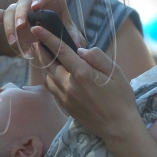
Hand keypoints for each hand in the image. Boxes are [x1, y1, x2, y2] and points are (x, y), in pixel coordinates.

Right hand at [0, 0, 85, 60]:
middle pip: (24, 2)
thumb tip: (79, 45)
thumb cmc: (63, 29)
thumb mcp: (69, 32)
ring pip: (10, 11)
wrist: (52, 31)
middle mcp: (33, 0)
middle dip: (21, 14)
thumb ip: (73, 36)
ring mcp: (20, 8)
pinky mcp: (10, 17)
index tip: (36, 7)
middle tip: (22, 27)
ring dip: (9, 26)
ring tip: (14, 42)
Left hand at [31, 24, 138, 142]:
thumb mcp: (115, 72)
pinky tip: (53, 74)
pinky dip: (49, 78)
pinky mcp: (65, 106)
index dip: (47, 38)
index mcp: (82, 74)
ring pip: (48, 77)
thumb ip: (97, 57)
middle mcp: (69, 85)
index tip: (37, 28)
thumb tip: (80, 50)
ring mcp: (65, 97)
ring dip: (44, 65)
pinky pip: (52, 88)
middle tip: (36, 39)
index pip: (61, 51)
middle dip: (41, 50)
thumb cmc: (121, 97)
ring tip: (44, 55)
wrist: (118, 127)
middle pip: (49, 63)